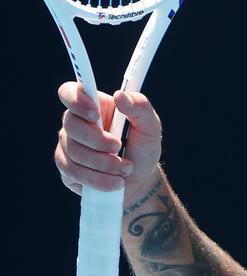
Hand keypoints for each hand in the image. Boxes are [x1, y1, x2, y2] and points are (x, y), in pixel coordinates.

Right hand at [54, 83, 162, 204]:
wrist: (140, 181)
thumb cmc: (143, 148)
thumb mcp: (150, 127)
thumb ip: (140, 107)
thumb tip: (120, 95)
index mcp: (94, 106)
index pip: (69, 92)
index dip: (77, 102)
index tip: (96, 116)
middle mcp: (75, 123)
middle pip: (71, 126)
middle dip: (99, 142)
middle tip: (120, 148)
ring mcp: (67, 145)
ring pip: (74, 152)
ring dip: (104, 164)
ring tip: (125, 169)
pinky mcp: (66, 168)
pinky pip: (73, 173)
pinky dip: (98, 180)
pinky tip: (114, 182)